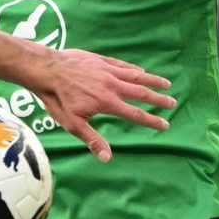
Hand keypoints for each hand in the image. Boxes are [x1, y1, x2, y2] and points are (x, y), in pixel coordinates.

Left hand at [30, 48, 176, 162]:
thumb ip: (92, 139)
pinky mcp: (101, 60)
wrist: (46, 70)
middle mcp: (112, 85)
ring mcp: (108, 71)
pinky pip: (122, 65)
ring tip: (167, 83)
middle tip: (172, 103)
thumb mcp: (72, 124)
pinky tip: (141, 71)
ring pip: (136, 76)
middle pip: (141, 93)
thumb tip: (107, 158)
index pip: (136, 114)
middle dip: (159, 99)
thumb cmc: (57, 99)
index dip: (152, 120)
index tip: (165, 124)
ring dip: (152, 80)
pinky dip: (134, 69)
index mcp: (107, 103)